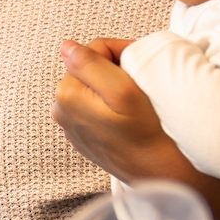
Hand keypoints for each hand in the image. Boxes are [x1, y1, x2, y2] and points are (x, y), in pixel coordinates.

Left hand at [53, 38, 219, 219]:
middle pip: (91, 69)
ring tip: (136, 100)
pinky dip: (112, 104)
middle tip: (140, 83)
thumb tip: (66, 45)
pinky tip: (128, 116)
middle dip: (116, 69)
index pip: (93, 50)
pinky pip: (96, 106)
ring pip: (94, 86)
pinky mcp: (83, 136)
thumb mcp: (122, 91)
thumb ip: (90, 64)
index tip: (142, 65)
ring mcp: (71, 124)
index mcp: (66, 94)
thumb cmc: (146, 132)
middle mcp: (61, 109)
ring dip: (114, 86)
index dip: (122, 51)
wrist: (158, 173)